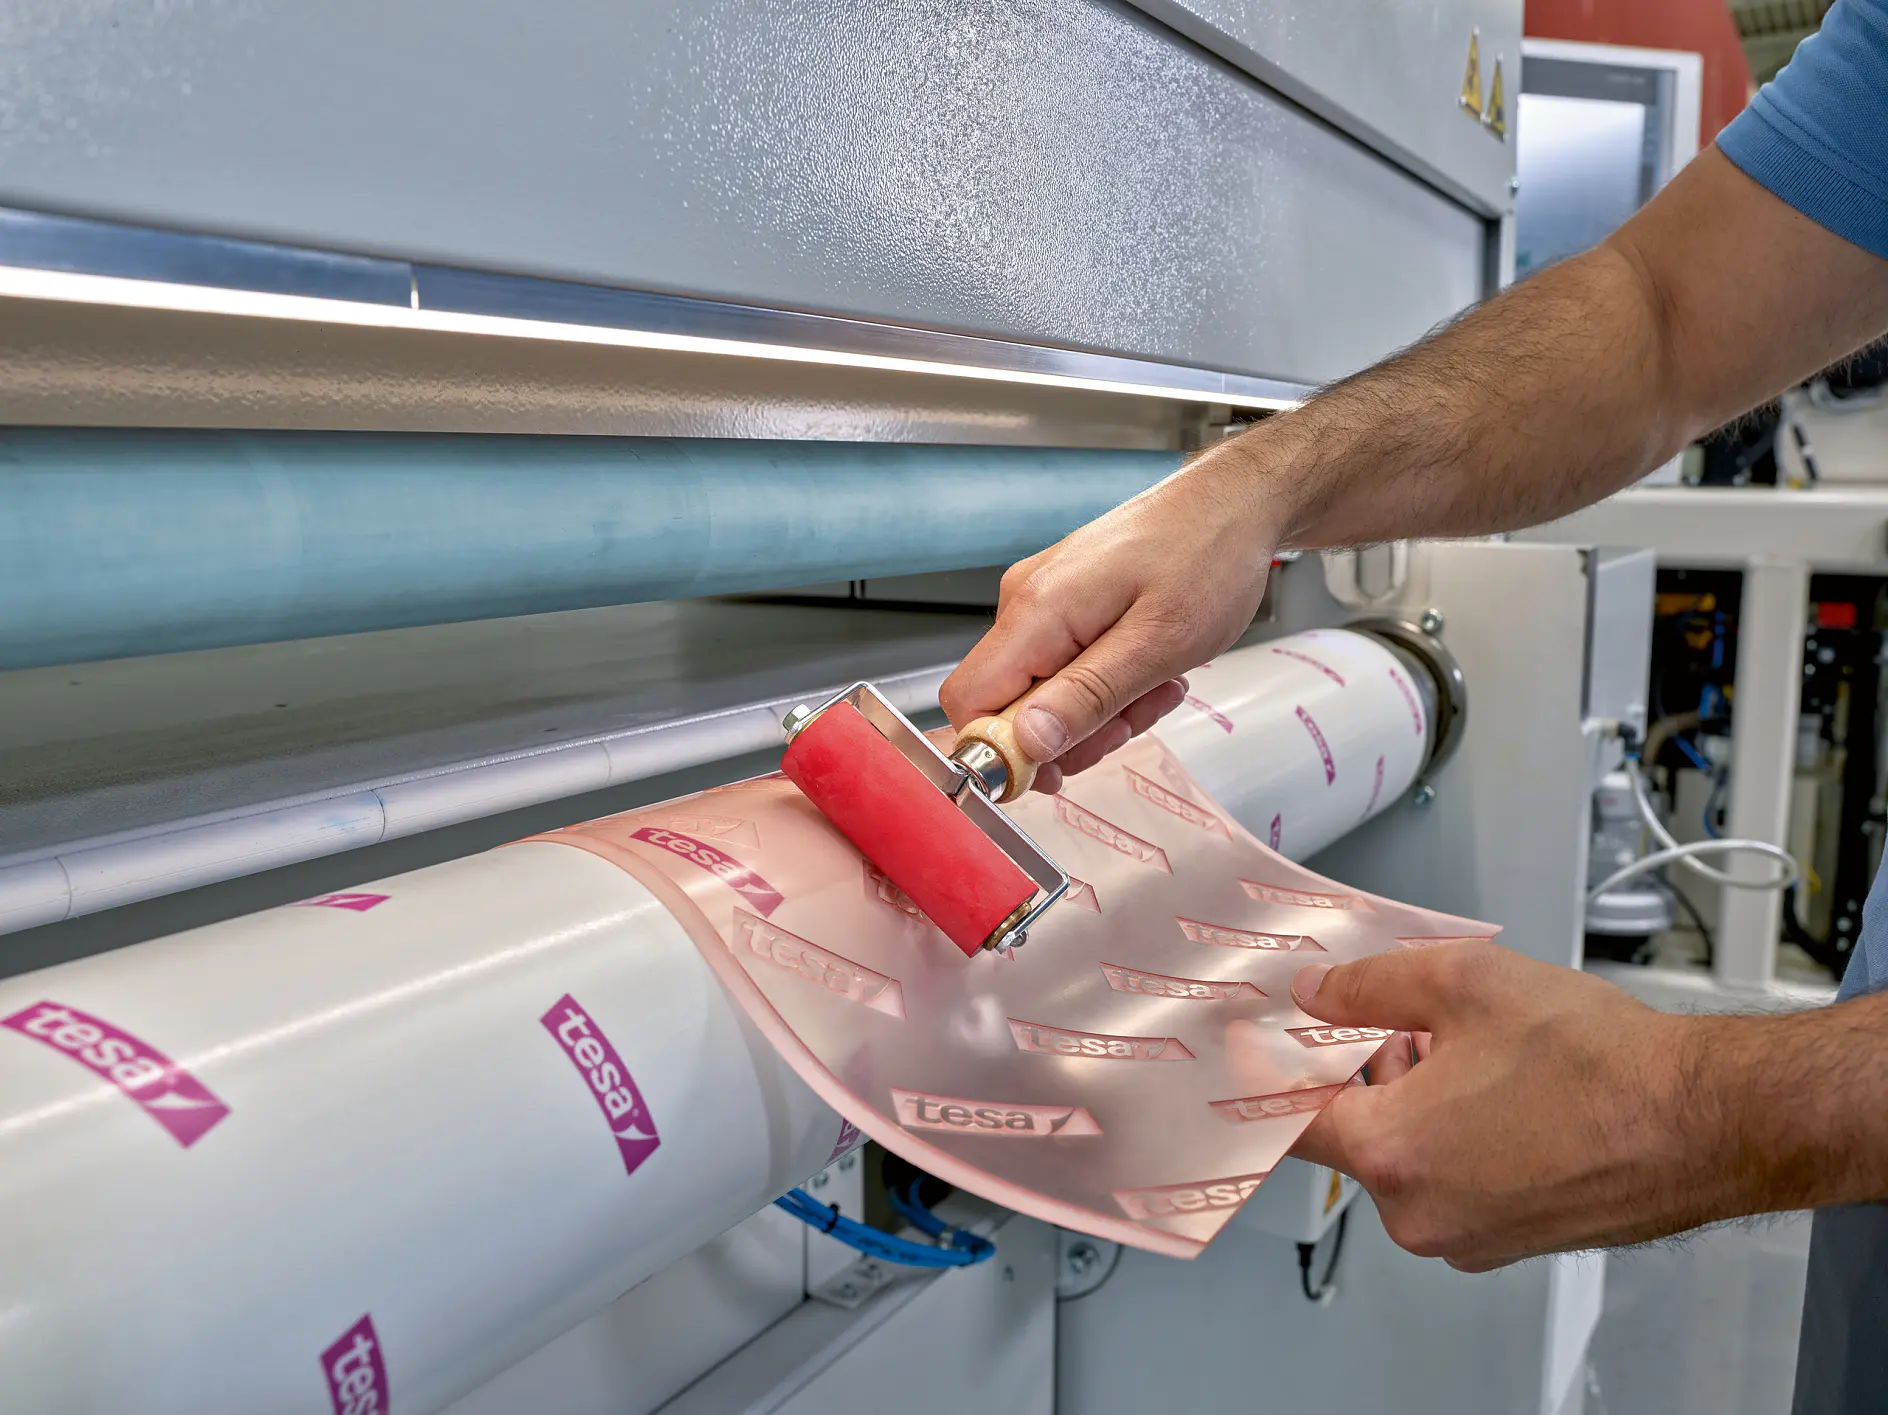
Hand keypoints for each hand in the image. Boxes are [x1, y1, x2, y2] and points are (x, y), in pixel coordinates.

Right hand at [938, 449, 1285, 792]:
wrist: (1235, 503)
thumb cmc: (1207, 558)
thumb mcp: (1157, 644)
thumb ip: (1088, 696)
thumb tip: (1027, 743)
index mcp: (1036, 611)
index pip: (967, 701)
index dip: (1000, 750)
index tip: (1056, 772)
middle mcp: (1025, 603)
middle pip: (1007, 705)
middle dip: (1070, 731)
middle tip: (1133, 720)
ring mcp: (1043, 601)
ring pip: (1043, 692)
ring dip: (1099, 709)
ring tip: (1157, 684)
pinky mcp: (1064, 603)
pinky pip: (1065, 666)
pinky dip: (1106, 682)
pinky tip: (1150, 666)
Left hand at [1286, 941, 1730, 1271]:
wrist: (1705, 1122)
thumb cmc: (1602, 1064)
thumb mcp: (1465, 982)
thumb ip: (1370, 985)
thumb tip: (1316, 993)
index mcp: (1394, 1154)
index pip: (1291, 1120)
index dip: (1272, 1074)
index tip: (1258, 1050)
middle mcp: (1420, 1213)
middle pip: (1353, 1134)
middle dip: (1366, 1071)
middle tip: (1402, 1020)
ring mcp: (1466, 1236)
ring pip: (1405, 1156)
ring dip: (1417, 1100)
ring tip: (1468, 1047)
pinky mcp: (1507, 1242)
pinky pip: (1450, 1181)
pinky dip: (1456, 1135)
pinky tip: (1500, 1090)